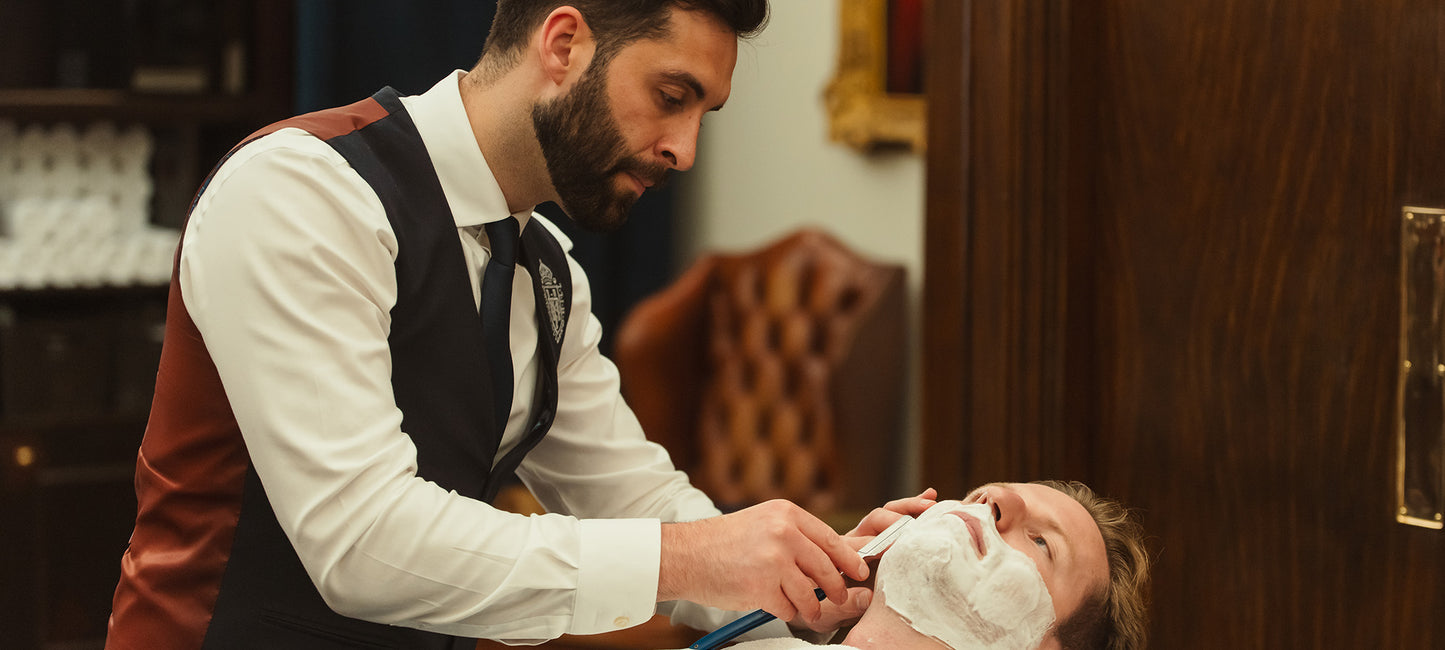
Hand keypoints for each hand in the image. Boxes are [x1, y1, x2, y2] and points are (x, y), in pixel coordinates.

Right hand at [658, 499, 868, 623]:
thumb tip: (830, 558)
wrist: (686, 554)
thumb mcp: (763, 523)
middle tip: (841, 597)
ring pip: (810, 593)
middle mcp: (783, 534)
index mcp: (786, 514)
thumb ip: (795, 535)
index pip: (829, 538)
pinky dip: (786, 611)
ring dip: (813, 607)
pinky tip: (776, 605)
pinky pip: (788, 607)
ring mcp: (773, 561)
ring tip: (810, 610)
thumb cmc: (723, 542)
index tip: (859, 571)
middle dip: (837, 588)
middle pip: (826, 567)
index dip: (848, 558)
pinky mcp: (761, 587)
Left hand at [790, 489, 938, 635]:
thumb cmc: (822, 608)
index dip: (881, 543)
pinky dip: (912, 507)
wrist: (818, 606)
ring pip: (887, 514)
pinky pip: (897, 518)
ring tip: (929, 504)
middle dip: (897, 520)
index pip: (862, 543)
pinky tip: (930, 496)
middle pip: (875, 521)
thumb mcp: (828, 612)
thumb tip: (868, 597)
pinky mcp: (884, 539)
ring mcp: (869, 537)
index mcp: (839, 555)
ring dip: (908, 508)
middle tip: (916, 527)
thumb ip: (846, 606)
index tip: (898, 545)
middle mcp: (855, 541)